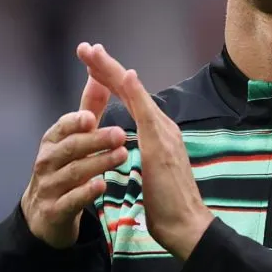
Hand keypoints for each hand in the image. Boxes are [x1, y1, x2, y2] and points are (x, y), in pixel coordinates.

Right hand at [20, 69, 128, 248]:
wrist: (46, 214)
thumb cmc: (65, 167)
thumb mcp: (75, 137)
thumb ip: (89, 108)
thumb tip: (99, 74)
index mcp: (53, 140)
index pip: (62, 127)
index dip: (76, 121)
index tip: (92, 116)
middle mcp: (48, 161)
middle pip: (71, 148)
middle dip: (95, 140)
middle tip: (120, 134)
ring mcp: (50, 186)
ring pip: (74, 172)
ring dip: (98, 162)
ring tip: (122, 155)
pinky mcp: (56, 210)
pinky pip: (71, 201)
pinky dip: (86, 192)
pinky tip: (102, 185)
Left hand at [77, 42, 214, 260]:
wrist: (186, 223)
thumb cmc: (167, 202)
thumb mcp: (150, 169)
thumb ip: (144, 149)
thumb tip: (130, 140)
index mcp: (156, 131)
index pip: (129, 98)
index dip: (110, 78)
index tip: (91, 63)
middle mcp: (161, 125)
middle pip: (130, 88)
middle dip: (106, 66)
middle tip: (86, 47)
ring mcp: (163, 131)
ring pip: (134, 93)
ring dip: (113, 71)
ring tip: (93, 53)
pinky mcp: (161, 143)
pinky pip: (145, 112)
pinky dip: (135, 92)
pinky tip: (126, 74)